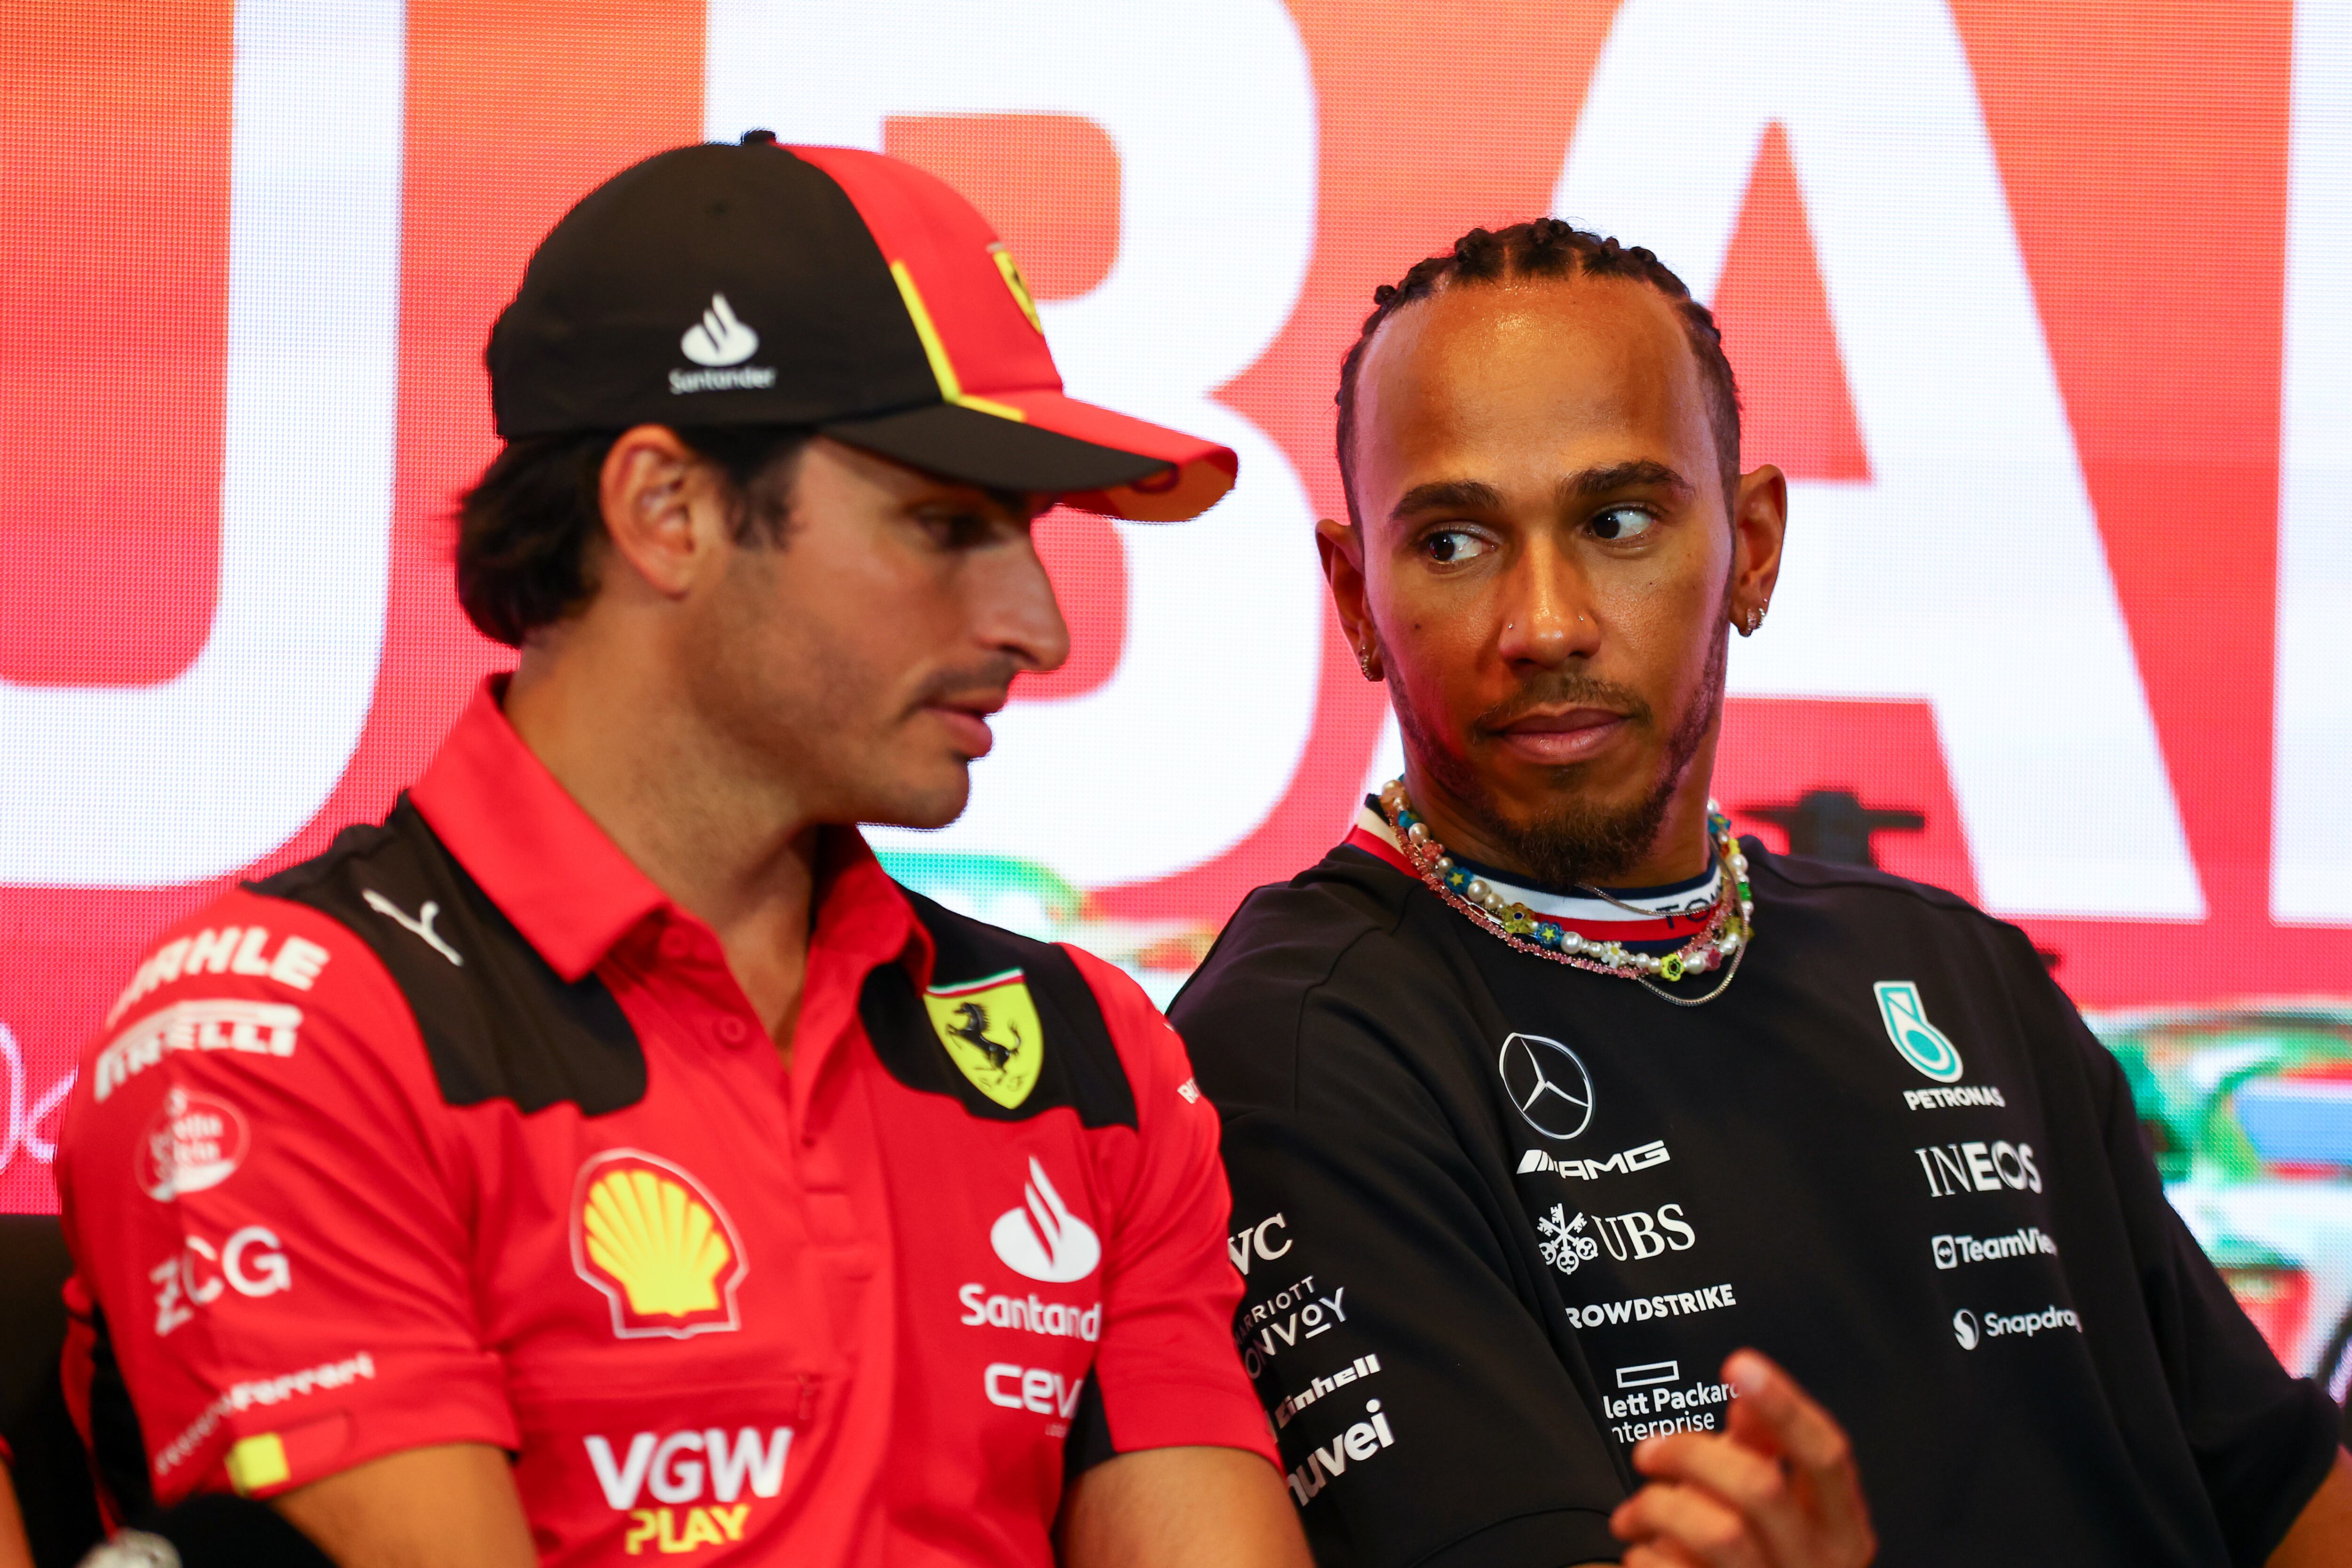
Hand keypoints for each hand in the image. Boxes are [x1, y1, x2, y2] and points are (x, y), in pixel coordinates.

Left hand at [1608, 1349, 1874, 1567]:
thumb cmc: (1756, 1561)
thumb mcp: (1775, 1508)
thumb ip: (1763, 1450)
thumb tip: (1749, 1396)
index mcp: (1840, 1531)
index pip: (1826, 1456)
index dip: (1785, 1405)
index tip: (1740, 1365)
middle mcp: (1816, 1567)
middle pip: (1760, 1487)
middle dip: (1690, 1455)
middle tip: (1650, 1452)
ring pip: (1719, 1533)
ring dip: (1659, 1508)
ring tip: (1636, 1512)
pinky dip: (1645, 1555)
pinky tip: (1644, 1552)